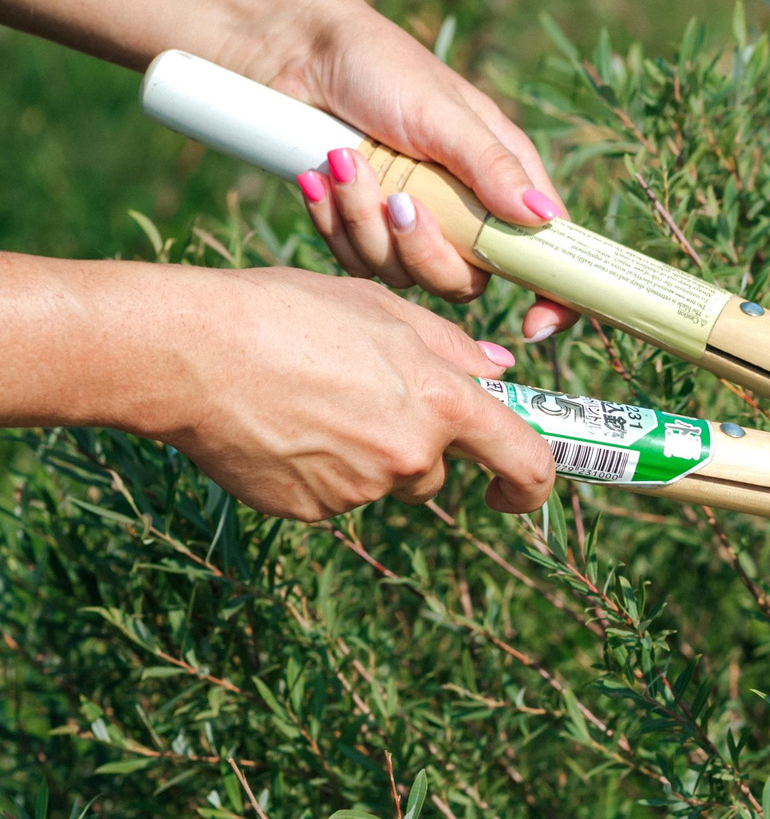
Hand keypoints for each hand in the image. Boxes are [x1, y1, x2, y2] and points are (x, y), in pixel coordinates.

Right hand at [137, 265, 557, 521]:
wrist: (187, 352)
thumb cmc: (285, 313)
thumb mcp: (381, 308)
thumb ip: (453, 348)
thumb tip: (502, 372)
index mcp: (443, 402)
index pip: (524, 459)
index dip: (533, 482)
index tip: (519, 488)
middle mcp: (410, 455)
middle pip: (436, 470)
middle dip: (415, 445)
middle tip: (359, 399)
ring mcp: (360, 489)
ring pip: (382, 481)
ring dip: (363, 454)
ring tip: (305, 400)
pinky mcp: (312, 510)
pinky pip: (333, 496)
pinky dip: (317, 470)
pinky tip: (278, 426)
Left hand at [267, 0, 579, 344]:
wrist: (296, 51)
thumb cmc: (382, 66)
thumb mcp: (443, 113)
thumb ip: (492, 168)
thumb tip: (545, 220)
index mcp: (503, 182)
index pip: (546, 255)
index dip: (552, 298)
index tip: (535, 324)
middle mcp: (463, 212)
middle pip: (464, 280)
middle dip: (423, 249)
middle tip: (398, 202)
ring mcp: (411, 224)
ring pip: (401, 274)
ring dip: (364, 223)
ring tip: (343, 162)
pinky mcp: (361, 227)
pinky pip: (354, 260)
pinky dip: (332, 221)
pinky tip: (319, 177)